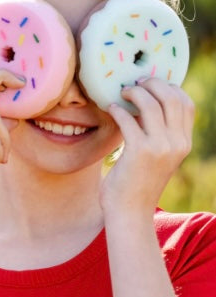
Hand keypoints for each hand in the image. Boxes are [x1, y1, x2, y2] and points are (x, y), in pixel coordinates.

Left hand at [101, 78, 193, 217]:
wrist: (129, 213)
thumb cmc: (136, 186)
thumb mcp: (157, 159)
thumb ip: (158, 137)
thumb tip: (144, 109)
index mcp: (183, 144)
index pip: (186, 104)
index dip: (170, 88)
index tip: (151, 85)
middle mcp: (176, 143)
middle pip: (172, 97)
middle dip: (153, 84)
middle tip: (135, 83)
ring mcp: (160, 147)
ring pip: (152, 104)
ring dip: (135, 93)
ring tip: (122, 93)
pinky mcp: (139, 152)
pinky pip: (129, 120)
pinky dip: (119, 110)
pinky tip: (111, 108)